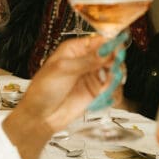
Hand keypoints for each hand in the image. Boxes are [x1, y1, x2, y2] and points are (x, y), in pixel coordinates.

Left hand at [3, 35, 120, 147]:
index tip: (117, 50)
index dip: (110, 44)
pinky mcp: (96, 93)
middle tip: (115, 68)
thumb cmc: (43, 89)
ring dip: (116, 78)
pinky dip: (114, 91)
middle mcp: (86, 61)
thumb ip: (87, 60)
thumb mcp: (63, 69)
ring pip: (114, 72)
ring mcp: (92, 77)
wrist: (40, 116)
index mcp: (75, 50)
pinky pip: (112, 89)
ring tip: (109, 85)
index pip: (98, 41)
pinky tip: (107, 95)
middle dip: (116, 61)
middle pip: (110, 56)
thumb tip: (106, 51)